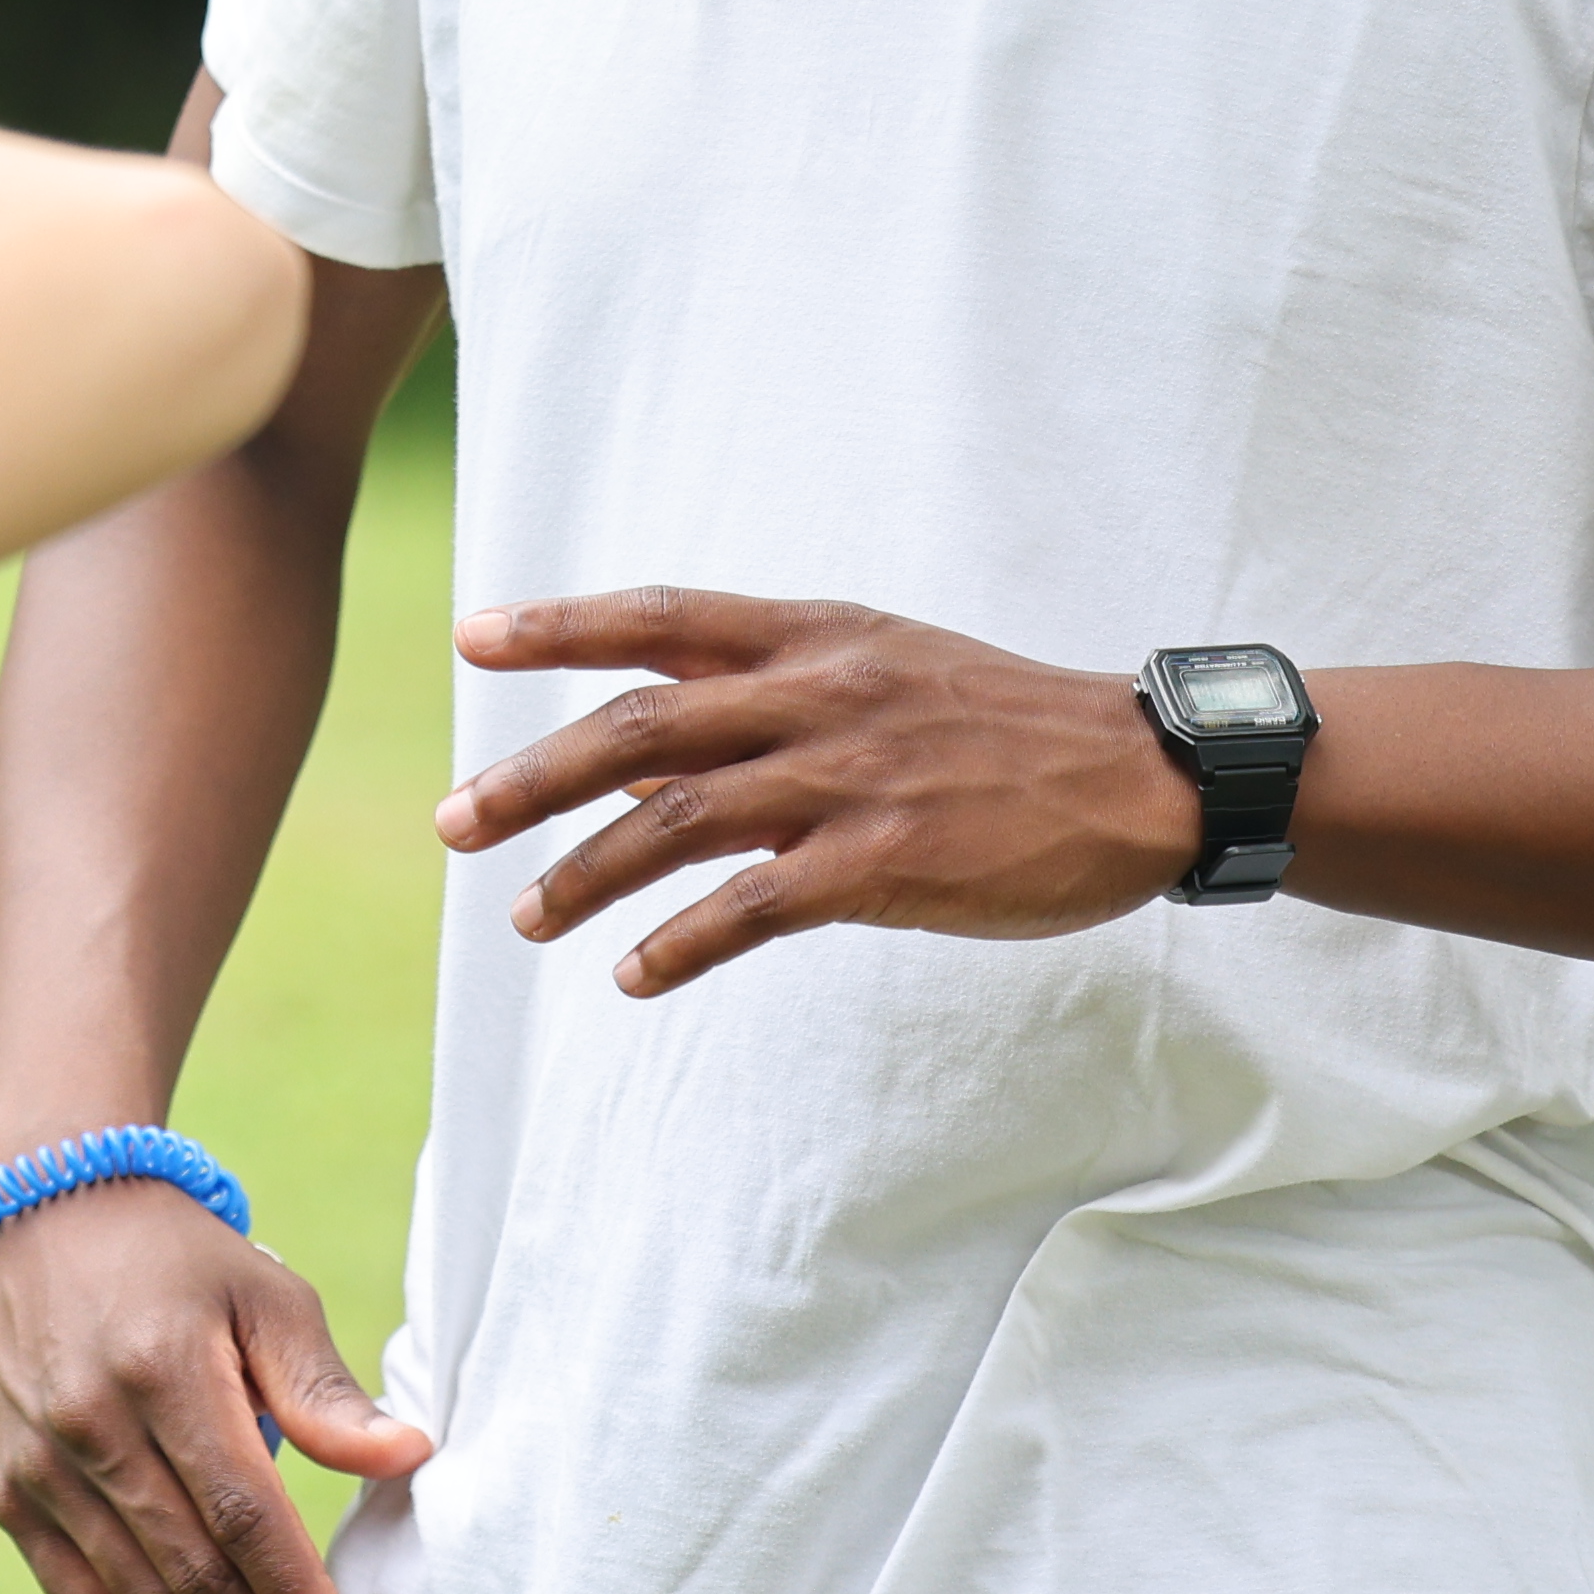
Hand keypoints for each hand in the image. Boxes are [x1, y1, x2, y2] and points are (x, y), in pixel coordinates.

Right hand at [0, 1183, 437, 1593]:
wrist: (46, 1213)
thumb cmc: (181, 1261)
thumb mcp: (267, 1296)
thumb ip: (326, 1391)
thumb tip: (407, 1458)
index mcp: (163, 1371)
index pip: (241, 1516)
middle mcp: (91, 1426)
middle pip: (193, 1575)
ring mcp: (42, 1467)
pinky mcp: (11, 1494)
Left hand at [436, 588, 1198, 995]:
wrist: (1140, 774)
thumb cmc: (1001, 727)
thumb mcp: (884, 671)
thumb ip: (768, 698)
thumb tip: (641, 750)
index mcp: (815, 635)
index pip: (661, 617)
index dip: (559, 625)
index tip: (469, 637)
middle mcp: (819, 693)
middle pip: (640, 724)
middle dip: (534, 774)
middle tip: (453, 821)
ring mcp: (851, 775)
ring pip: (679, 819)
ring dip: (588, 873)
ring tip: (525, 918)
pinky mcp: (888, 859)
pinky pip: (754, 905)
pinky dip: (681, 942)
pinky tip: (634, 975)